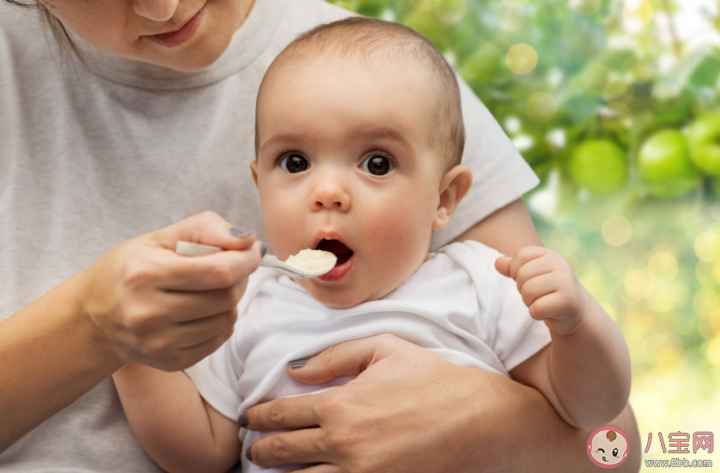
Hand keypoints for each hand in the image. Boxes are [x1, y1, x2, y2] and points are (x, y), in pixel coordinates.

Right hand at [77, 211, 261, 370]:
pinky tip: (201, 310)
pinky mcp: (169, 361)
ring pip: (227, 319)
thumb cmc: (130, 268)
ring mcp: (159, 342)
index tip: (253, 250)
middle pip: (226, 297)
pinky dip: (220, 321)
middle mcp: (149, 312)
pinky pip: (218, 339)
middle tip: (230, 268)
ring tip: (211, 289)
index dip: (246, 260)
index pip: (219, 271)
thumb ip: (206, 229)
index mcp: (145, 273)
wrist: (93, 317)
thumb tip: (248, 240)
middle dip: (240, 278)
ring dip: (230, 300)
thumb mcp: (161, 237)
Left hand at [243, 334, 509, 472]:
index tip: (249, 416)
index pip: (283, 413)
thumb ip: (335, 356)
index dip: (259, 415)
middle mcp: (341, 444)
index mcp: (340, 404)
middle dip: (261, 450)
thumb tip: (295, 370)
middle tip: (252, 449)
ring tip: (273, 471)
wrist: (478, 420)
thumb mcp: (384, 349)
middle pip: (283, 452)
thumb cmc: (432, 379)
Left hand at [495, 246, 584, 335]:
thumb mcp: (531, 275)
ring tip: (542, 302)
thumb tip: (497, 263)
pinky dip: (536, 314)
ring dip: (529, 302)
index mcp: (550, 254)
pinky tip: (547, 312)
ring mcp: (566, 281)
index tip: (530, 280)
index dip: (516, 271)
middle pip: (522, 275)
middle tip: (537, 295)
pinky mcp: (567, 301)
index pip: (520, 256)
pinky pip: (536, 308)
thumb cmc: (547, 290)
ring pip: (528, 291)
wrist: (575, 312)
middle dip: (523, 289)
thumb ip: (513, 268)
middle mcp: (560, 264)